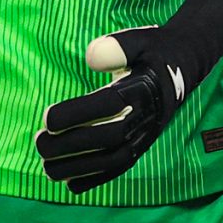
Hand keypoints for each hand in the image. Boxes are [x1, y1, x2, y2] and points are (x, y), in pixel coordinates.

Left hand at [35, 0, 222, 193]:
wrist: (183, 66)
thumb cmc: (152, 51)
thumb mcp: (138, 39)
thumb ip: (117, 46)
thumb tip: (92, 57)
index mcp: (144, 89)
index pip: (109, 106)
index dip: (77, 113)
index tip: (46, 117)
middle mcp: (147, 116)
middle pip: (108, 138)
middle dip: (71, 145)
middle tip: (39, 143)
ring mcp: (146, 135)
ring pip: (113, 161)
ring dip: (78, 168)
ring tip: (47, 167)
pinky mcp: (142, 146)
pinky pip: (120, 169)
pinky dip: (95, 179)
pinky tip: (70, 183)